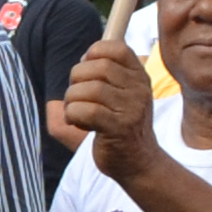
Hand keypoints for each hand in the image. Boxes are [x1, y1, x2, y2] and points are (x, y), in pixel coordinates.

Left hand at [61, 34, 155, 174]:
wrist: (138, 163)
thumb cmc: (120, 127)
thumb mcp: (119, 95)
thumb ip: (103, 74)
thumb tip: (83, 58)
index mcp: (138, 76)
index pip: (116, 48)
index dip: (94, 54)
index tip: (86, 74)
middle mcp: (139, 89)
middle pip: (98, 67)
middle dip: (76, 80)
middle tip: (76, 98)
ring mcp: (132, 108)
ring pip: (90, 89)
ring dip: (72, 101)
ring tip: (76, 113)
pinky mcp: (119, 128)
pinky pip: (86, 111)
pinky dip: (73, 116)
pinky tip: (79, 124)